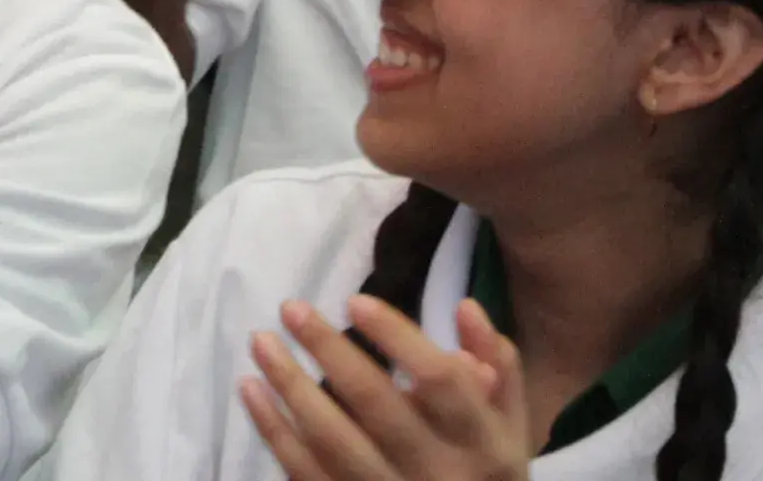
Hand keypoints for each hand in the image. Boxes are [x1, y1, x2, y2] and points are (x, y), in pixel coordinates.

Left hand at [239, 294, 529, 478]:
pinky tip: (251, 391)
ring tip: (261, 341)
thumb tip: (466, 306)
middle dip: (330, 351)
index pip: (441, 381)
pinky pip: (307, 473)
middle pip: (377, 405)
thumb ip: (499, 366)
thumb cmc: (487, 469)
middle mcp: (438, 472)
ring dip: (291, 387)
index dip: (397, 337)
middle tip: (290, 307)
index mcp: (481, 442)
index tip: (355, 299)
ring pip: (334, 441)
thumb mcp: (511, 424)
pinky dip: (275, 432)